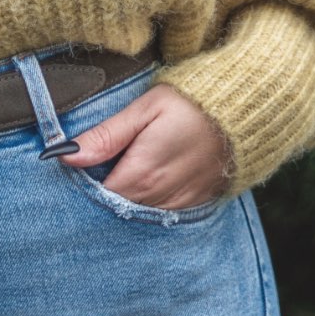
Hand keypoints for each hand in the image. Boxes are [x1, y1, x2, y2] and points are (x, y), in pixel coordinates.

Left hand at [59, 83, 233, 208]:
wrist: (247, 112)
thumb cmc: (192, 103)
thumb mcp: (145, 110)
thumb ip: (106, 136)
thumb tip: (67, 155)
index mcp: (141, 175)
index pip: (95, 194)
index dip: (82, 182)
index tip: (77, 166)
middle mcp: (158, 197)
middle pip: (113, 206)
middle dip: (101, 190)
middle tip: (98, 165)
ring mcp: (178, 203)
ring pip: (135, 212)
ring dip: (124, 196)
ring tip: (123, 168)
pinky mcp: (193, 203)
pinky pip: (159, 212)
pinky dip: (146, 200)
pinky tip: (146, 180)